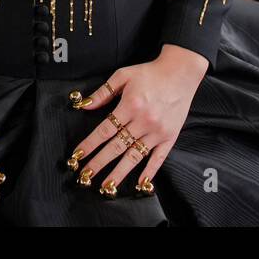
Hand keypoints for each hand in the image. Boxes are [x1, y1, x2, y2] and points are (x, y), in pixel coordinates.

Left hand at [67, 45, 206, 196]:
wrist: (181, 72)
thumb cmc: (150, 73)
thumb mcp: (123, 75)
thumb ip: (103, 92)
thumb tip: (84, 105)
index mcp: (130, 105)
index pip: (104, 131)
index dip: (89, 145)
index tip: (77, 156)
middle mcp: (143, 121)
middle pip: (116, 147)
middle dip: (98, 164)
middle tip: (85, 176)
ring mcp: (157, 131)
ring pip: (134, 157)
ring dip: (119, 173)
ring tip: (107, 187)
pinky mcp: (170, 137)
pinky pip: (158, 158)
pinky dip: (150, 172)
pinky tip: (141, 184)